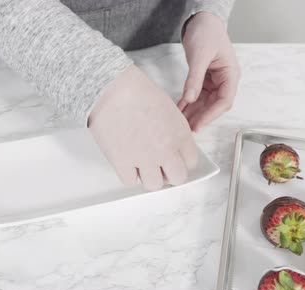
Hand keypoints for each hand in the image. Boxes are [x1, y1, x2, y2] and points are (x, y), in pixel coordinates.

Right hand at [89, 65, 198, 190]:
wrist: (113, 89)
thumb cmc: (137, 91)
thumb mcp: (167, 108)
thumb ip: (174, 130)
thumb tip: (171, 146)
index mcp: (180, 134)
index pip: (191, 162)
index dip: (181, 160)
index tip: (173, 158)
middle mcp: (165, 150)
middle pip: (178, 178)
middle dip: (169, 173)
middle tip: (159, 166)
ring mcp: (144, 159)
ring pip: (154, 185)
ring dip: (148, 176)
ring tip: (140, 164)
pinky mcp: (122, 163)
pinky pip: (130, 181)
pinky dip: (128, 174)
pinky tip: (126, 161)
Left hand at [178, 11, 239, 131]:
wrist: (201, 20)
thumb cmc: (206, 33)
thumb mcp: (199, 56)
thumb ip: (195, 78)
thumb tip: (190, 98)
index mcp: (230, 74)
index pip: (224, 101)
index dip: (211, 115)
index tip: (198, 124)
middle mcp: (224, 80)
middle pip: (214, 104)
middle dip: (200, 116)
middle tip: (187, 129)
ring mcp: (214, 80)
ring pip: (204, 102)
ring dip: (193, 112)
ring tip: (180, 123)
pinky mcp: (204, 78)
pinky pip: (196, 94)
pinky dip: (187, 102)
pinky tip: (179, 110)